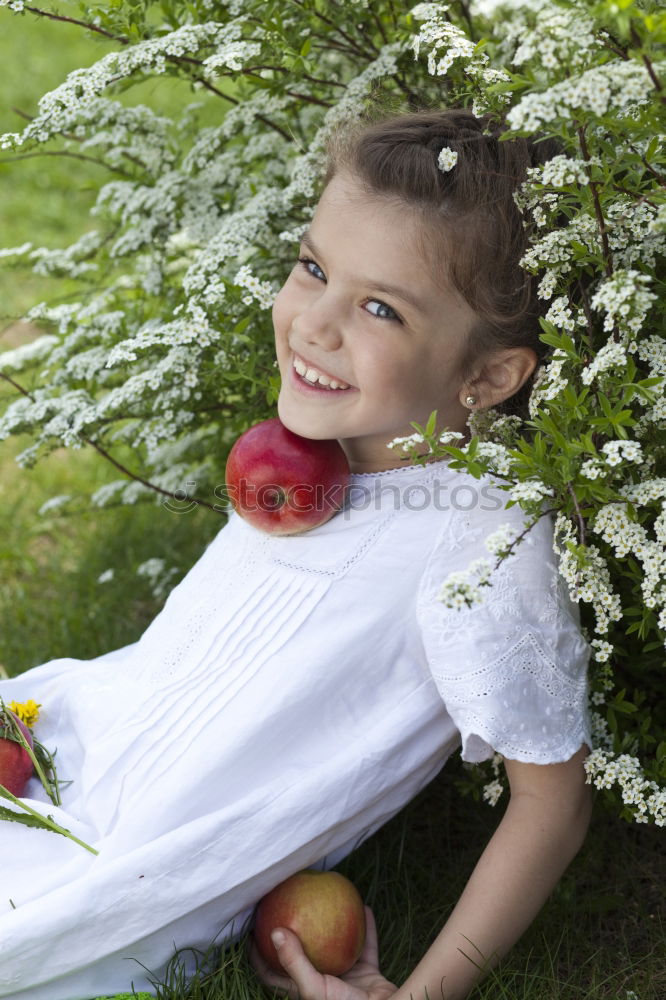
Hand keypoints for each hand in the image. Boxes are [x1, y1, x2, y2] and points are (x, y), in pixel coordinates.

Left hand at [248, 905, 396, 999]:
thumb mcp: (314, 988)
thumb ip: (294, 962)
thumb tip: (274, 931)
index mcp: (302, 989)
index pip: (271, 971)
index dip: (259, 952)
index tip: (252, 926)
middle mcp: (321, 981)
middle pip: (304, 952)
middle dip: (298, 930)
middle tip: (291, 902)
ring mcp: (344, 978)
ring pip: (336, 946)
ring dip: (334, 925)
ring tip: (329, 900)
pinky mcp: (367, 974)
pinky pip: (366, 945)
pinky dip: (366, 928)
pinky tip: (364, 908)